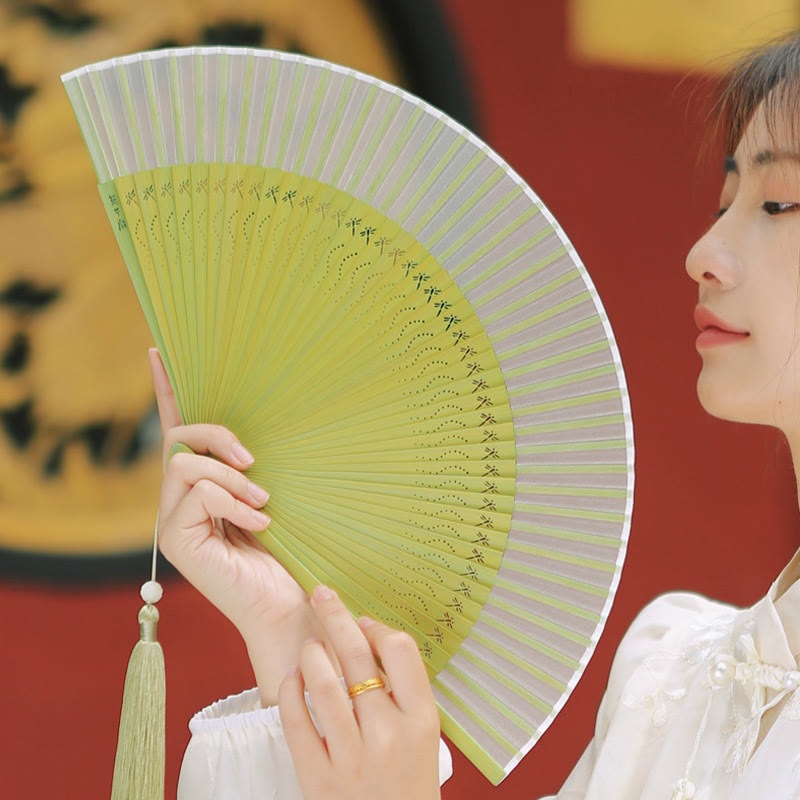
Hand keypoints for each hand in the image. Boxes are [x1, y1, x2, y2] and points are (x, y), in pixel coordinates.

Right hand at [149, 348, 323, 702]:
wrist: (291, 604)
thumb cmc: (289, 551)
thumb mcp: (270, 493)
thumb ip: (249, 466)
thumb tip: (250, 436)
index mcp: (201, 486)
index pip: (178, 428)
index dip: (168, 388)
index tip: (160, 348)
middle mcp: (178, 500)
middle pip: (180, 438)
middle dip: (219, 438)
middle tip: (256, 464)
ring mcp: (172, 521)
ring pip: (186, 464)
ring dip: (233, 480)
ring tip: (263, 506)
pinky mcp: (175, 540)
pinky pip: (199, 493)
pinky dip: (235, 503)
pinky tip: (259, 526)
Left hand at [279, 585, 440, 799]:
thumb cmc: (410, 783)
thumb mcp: (425, 738)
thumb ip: (405, 693)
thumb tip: (369, 638)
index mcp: (422, 721)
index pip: (400, 651)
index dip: (378, 628)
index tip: (365, 624)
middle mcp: (387, 736)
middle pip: (357, 657)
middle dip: (335, 617)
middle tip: (320, 595)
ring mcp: (351, 758)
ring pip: (322, 684)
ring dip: (311, 654)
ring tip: (309, 645)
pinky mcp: (318, 779)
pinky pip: (297, 722)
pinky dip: (291, 692)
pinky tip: (293, 678)